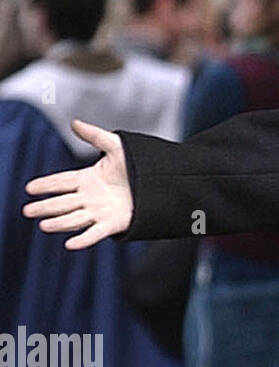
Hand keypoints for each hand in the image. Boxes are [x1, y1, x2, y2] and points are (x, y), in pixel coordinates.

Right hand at [23, 119, 133, 248]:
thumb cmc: (138, 165)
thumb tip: (74, 122)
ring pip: (74, 219)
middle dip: (45, 207)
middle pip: (63, 203)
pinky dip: (84, 240)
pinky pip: (96, 233)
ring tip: (45, 225)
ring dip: (60, 223)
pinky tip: (70, 244)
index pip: (61, 181)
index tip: (30, 188)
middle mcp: (89, 197)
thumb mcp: (117, 147)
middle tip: (28, 211)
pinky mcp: (113, 224)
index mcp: (87, 179)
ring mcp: (100, 212)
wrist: (163, 182)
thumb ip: (95, 136)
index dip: (46, 184)